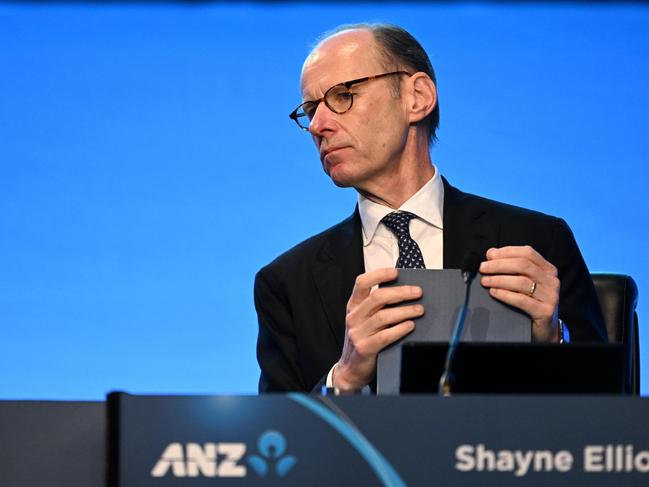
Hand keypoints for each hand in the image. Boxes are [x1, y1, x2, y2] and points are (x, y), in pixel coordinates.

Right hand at [334, 268, 423, 391]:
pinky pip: (385, 336)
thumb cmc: (363, 340)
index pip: (362, 283)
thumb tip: (404, 293)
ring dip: (405, 311)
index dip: (379, 275)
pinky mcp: (365, 348)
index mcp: (353, 306)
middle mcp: (353, 317)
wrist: (350, 369)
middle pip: (377, 297)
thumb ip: (377, 307)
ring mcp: (357, 333)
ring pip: (383, 316)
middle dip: (401, 292)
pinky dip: (400, 329)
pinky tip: (411, 325)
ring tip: (419, 309)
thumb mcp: (364, 320)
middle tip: (418, 292)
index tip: (396, 272)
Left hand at [479, 246, 559, 341]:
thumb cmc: (531, 302)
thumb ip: (511, 267)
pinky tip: (494, 292)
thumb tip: (491, 253)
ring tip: (485, 281)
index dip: (507, 252)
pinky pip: (521, 300)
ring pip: (521, 282)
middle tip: (483, 268)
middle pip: (523, 265)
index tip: (490, 255)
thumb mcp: (525, 282)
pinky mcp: (545, 311)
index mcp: (547, 270)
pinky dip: (505, 294)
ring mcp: (550, 296)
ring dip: (499, 279)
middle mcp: (551, 281)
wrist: (545, 329)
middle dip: (499, 265)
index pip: (527, 253)